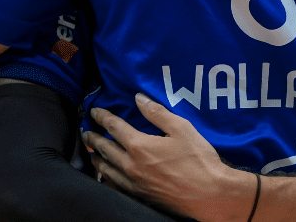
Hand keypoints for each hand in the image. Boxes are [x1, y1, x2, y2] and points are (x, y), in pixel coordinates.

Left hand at [84, 93, 254, 221]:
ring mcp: (134, 184)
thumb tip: (139, 99)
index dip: (103, 117)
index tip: (94, 112)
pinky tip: (107, 178)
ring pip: (108, 170)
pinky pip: (116, 187)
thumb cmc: (198, 159)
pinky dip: (108, 179)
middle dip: (94, 139)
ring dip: (97, 159)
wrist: (209, 195)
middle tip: (86, 133)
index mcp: (139, 146)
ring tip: (92, 154)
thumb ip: (157, 112)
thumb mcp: (181, 128)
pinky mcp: (141, 196)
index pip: (114, 127)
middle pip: (106, 149)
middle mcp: (131, 165)